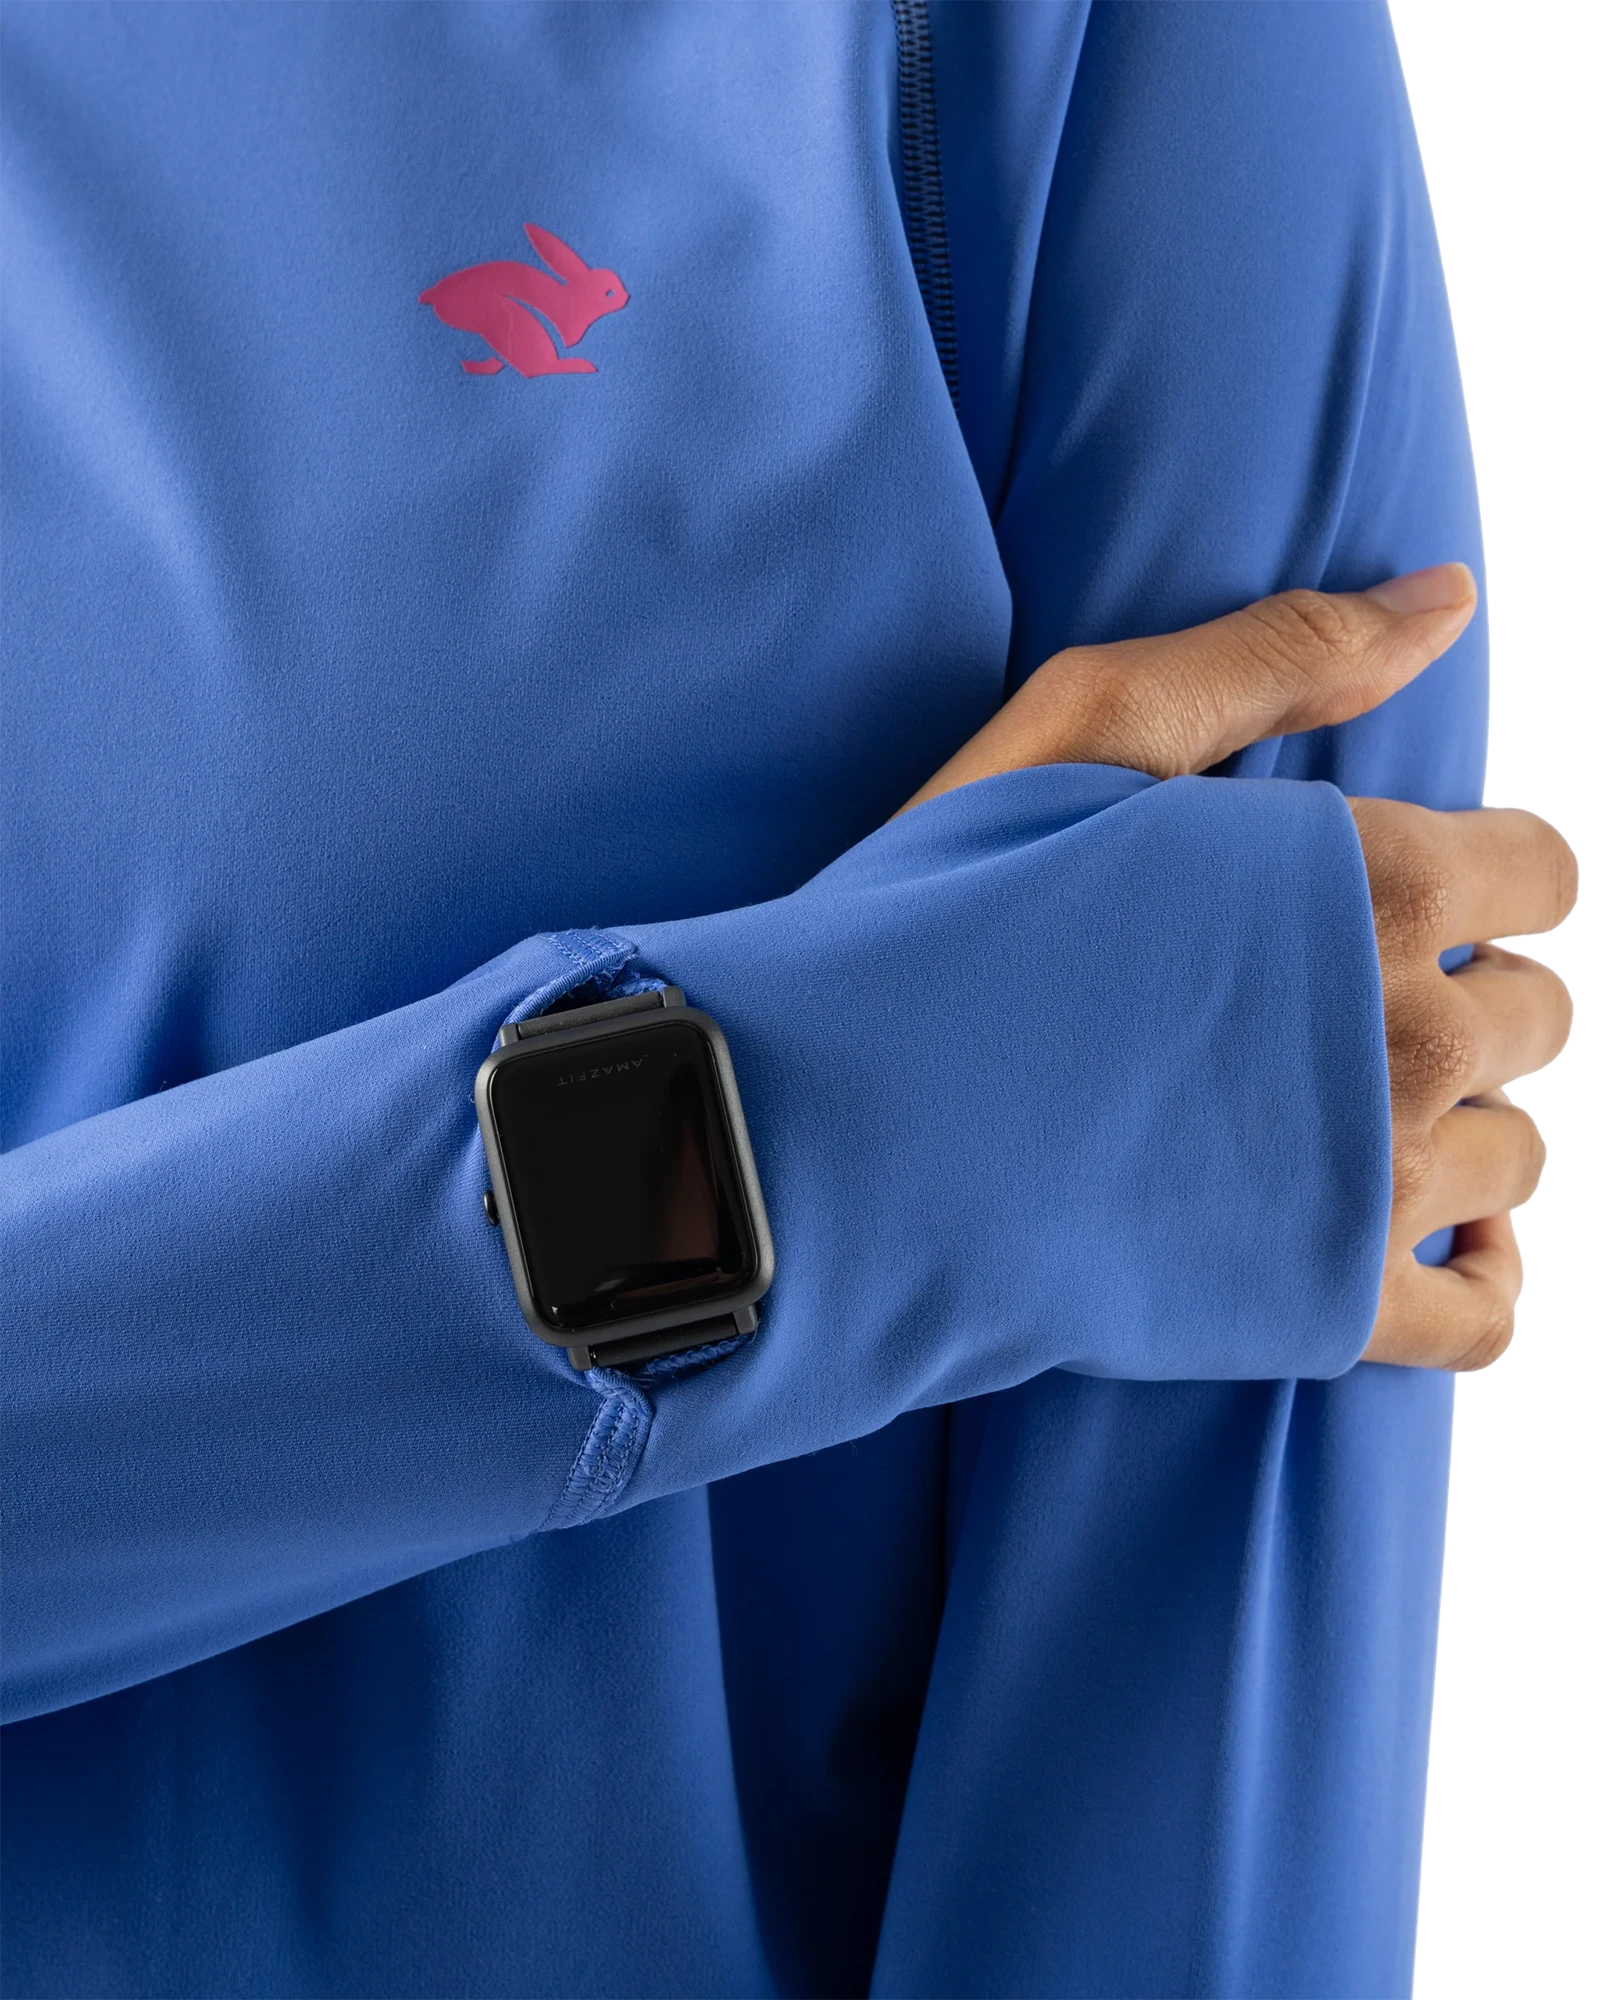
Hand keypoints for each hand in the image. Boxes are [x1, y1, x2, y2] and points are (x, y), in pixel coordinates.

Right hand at [902, 564, 1577, 1370]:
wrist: (832, 1125)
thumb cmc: (937, 918)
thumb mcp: (1082, 728)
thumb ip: (1278, 656)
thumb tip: (1448, 602)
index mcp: (1367, 882)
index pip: (1542, 875)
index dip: (1482, 875)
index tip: (1400, 897)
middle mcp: (1403, 1035)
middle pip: (1533, 1017)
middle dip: (1466, 995)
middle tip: (1339, 1004)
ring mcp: (1370, 1188)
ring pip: (1515, 1158)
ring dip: (1461, 1125)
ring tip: (1347, 1112)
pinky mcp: (1321, 1309)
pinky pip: (1478, 1316)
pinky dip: (1482, 1279)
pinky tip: (1443, 1242)